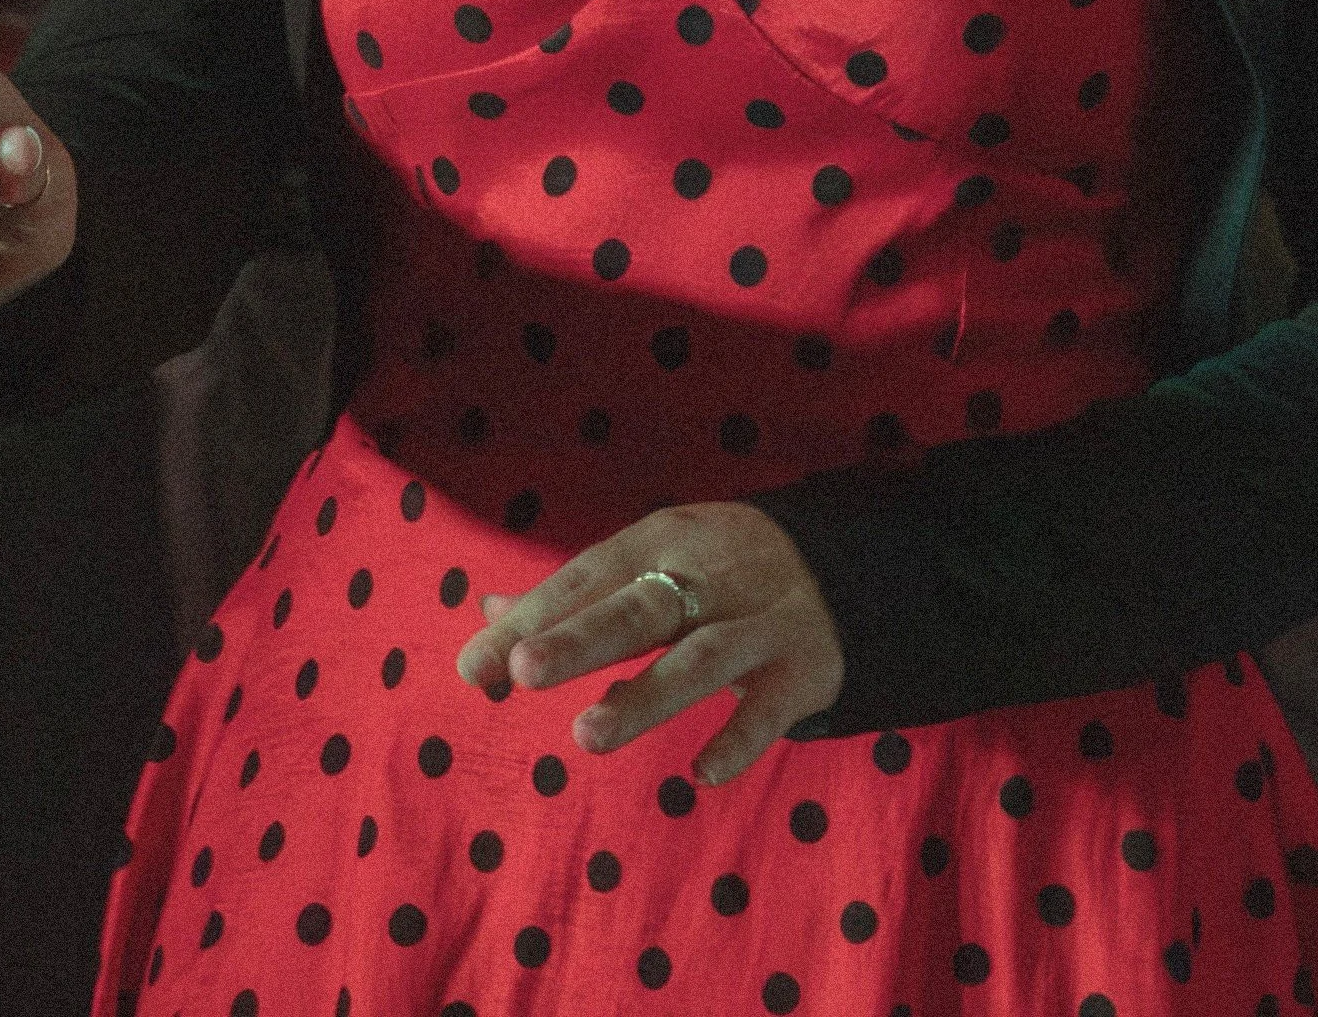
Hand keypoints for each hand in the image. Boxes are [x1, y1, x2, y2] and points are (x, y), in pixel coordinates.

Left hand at [455, 500, 844, 785]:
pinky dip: (738, 738)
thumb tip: (488, 612)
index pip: (587, 578)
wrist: (842, 565)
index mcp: (660, 542)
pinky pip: (769, 708)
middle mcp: (707, 576)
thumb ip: (574, 594)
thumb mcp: (650, 560)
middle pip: (640, 606)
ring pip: (701, 656)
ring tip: (586, 735)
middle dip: (583, 637)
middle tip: (525, 671)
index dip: (534, 619)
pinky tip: (701, 775)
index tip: (475, 666)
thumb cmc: (715, 570)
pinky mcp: (802, 669)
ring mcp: (758, 622)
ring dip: (646, 695)